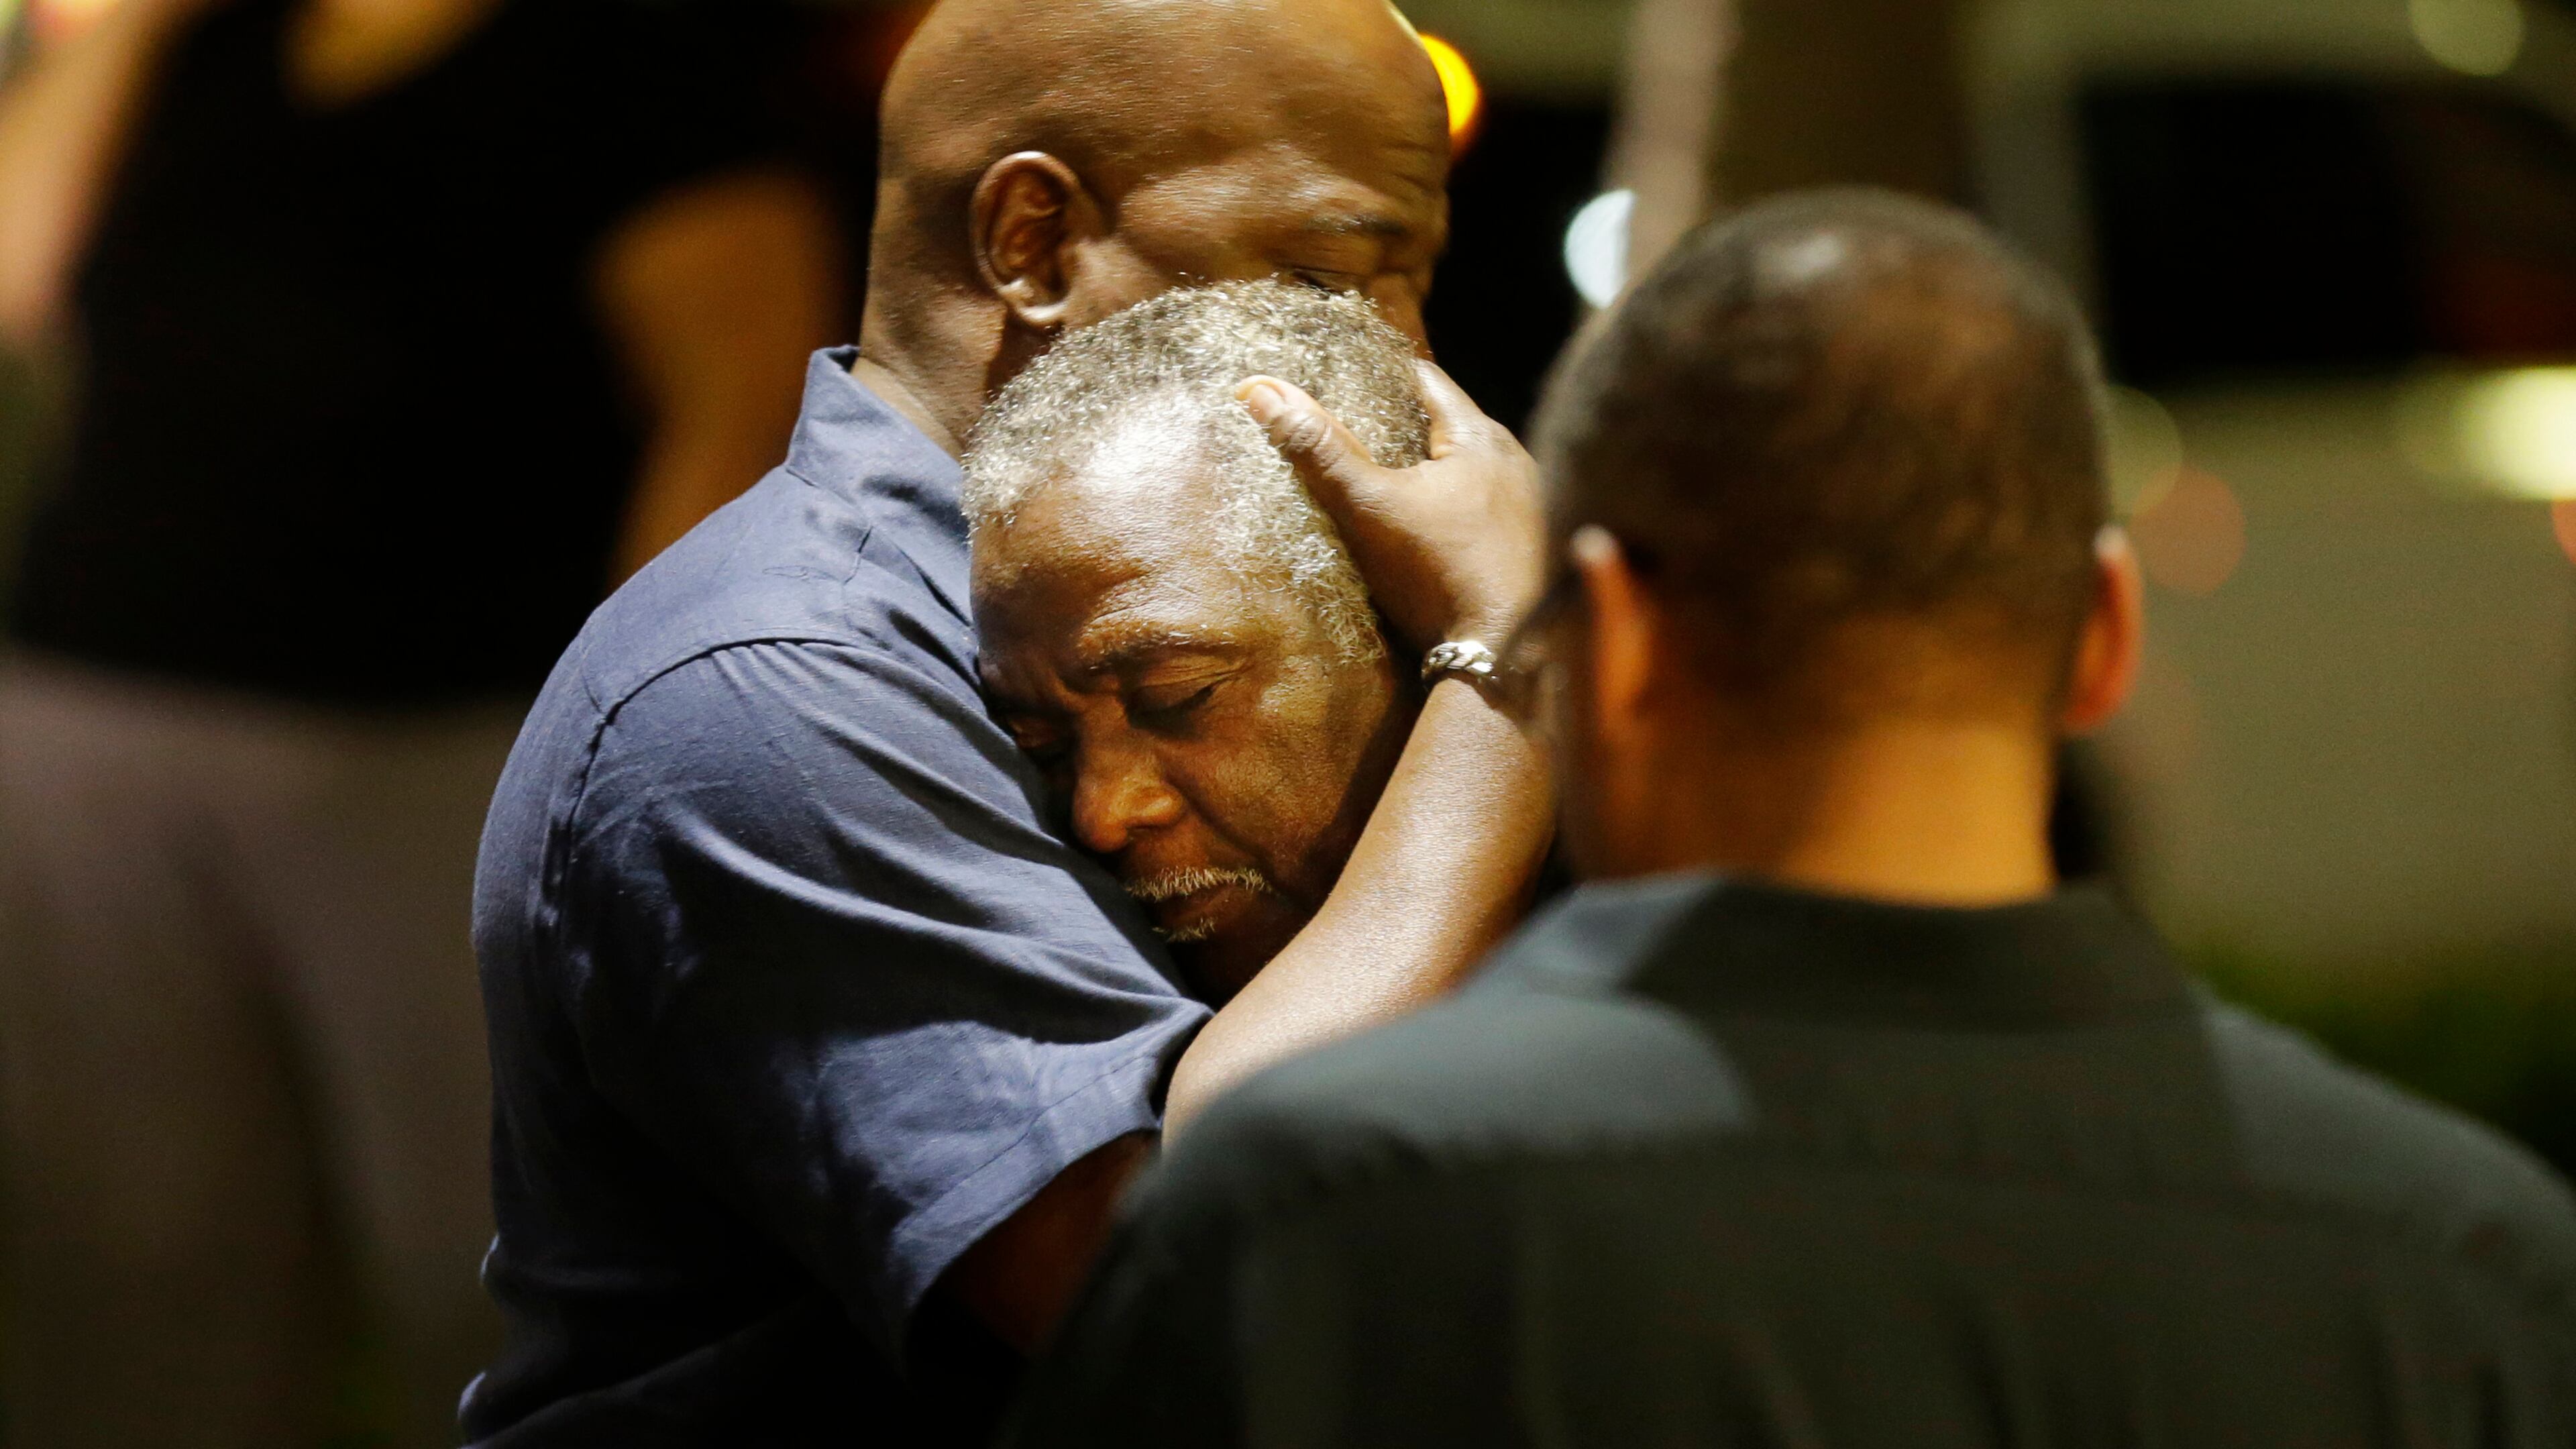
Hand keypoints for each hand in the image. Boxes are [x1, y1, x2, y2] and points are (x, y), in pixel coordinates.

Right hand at [1237, 361, 1544, 653]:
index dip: (1378, 376)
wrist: (1505, 657)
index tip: (1339, 381)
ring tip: (1382, 480)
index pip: (1424, 379)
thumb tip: (1261, 391)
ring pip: (1465, 468)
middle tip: (1350, 432)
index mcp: (1480, 437)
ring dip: (1427, 469)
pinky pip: (1480, 506)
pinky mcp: (1525, 546)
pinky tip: (1426, 528)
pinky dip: (1448, 505)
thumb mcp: (1369, 506)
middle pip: (1445, 424)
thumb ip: (1319, 450)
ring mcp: (1527, 505)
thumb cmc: (1440, 572)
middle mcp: (1514, 461)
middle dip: (1399, 424)